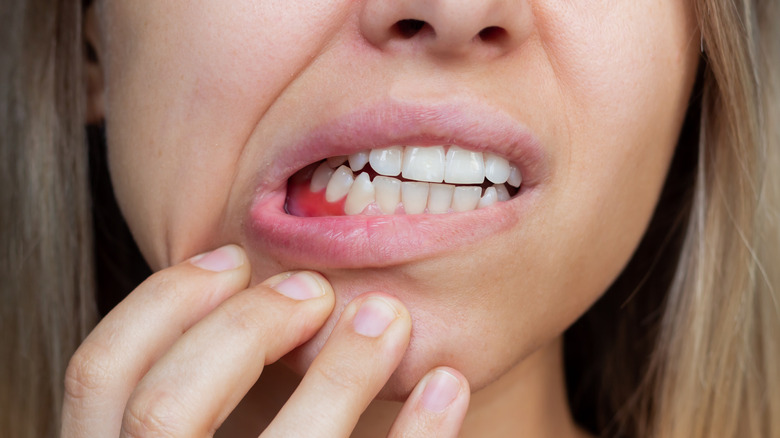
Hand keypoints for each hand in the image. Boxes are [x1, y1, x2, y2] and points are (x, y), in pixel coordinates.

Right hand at [61, 245, 469, 436]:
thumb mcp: (186, 434)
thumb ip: (192, 388)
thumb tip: (240, 279)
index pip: (101, 374)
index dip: (164, 300)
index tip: (234, 258)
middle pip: (166, 407)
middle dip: (245, 327)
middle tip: (313, 290)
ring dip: (342, 371)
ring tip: (388, 319)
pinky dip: (417, 434)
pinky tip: (445, 386)